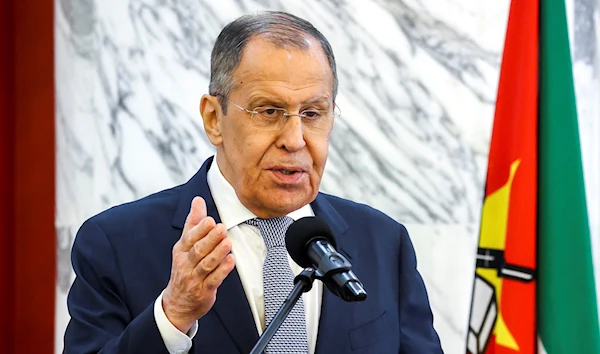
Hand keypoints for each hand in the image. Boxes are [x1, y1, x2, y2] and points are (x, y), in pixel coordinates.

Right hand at [162, 196, 235, 332]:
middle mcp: (186, 263)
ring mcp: (194, 278)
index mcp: (181, 250)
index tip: (209, 220)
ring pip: (206, 264)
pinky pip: (214, 279)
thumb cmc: (184, 268)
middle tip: (221, 228)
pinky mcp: (204, 290)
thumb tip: (198, 200)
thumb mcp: (185, 244)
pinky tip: (231, 261)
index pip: (189, 238)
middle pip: (198, 250)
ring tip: (227, 243)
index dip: (200, 229)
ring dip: (217, 253)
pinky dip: (222, 270)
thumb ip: (193, 222)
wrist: (178, 303)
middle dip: (209, 239)